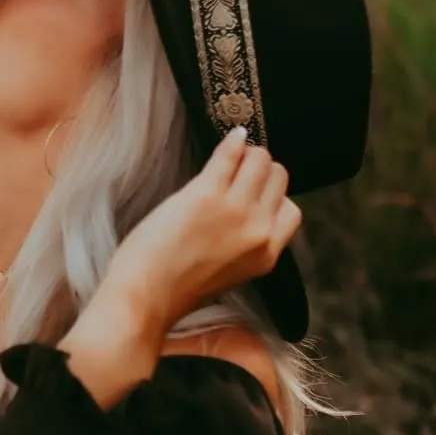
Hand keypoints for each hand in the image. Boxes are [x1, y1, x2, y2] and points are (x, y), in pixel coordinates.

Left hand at [60, 129, 299, 408]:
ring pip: (260, 161)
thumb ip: (246, 243)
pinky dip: (232, 141)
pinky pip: (230, 155)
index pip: (291, 210)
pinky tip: (230, 138)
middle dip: (261, 169)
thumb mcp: (229, 271)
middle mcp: (259, 231)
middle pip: (278, 180)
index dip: (273, 195)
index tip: (256, 188)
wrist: (145, 296)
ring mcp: (235, 211)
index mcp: (266, 255)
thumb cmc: (175, 286)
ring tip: (232, 154)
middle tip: (241, 167)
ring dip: (247, 153)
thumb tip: (247, 206)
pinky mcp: (206, 195)